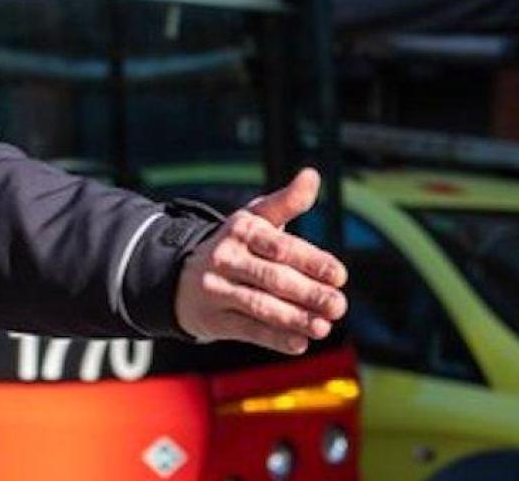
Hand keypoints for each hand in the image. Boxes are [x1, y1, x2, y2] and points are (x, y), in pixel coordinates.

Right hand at [174, 168, 348, 354]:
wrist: (179, 275)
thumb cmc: (235, 246)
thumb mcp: (254, 220)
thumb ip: (287, 202)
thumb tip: (312, 175)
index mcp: (241, 231)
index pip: (280, 246)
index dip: (312, 261)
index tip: (339, 275)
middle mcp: (226, 258)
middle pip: (272, 278)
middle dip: (309, 293)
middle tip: (338, 305)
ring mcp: (216, 288)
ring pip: (260, 305)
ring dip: (295, 318)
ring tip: (324, 326)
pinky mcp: (212, 318)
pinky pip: (246, 329)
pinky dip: (274, 338)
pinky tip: (299, 343)